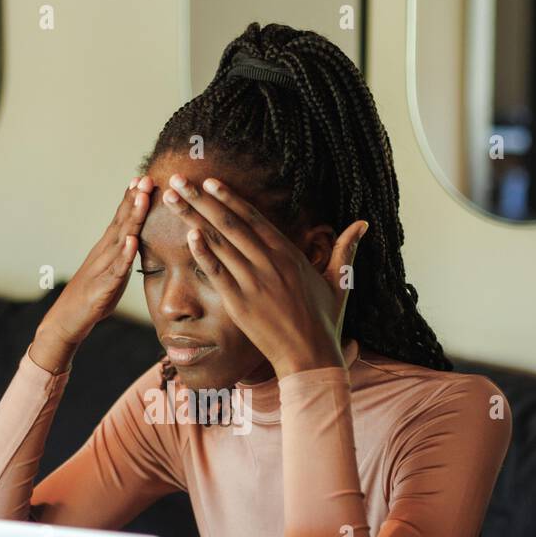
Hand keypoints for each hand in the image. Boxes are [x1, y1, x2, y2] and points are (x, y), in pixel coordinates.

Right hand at [31, 176, 153, 373]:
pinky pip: (115, 269)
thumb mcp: (113, 272)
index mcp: (107, 249)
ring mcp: (102, 268)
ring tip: (141, 199)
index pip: (121, 219)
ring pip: (119, 239)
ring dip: (131, 218)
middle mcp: (103, 253)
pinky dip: (123, 254)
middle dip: (134, 199)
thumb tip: (135, 241)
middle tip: (146, 178)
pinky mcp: (103, 287)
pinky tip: (131, 241)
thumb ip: (123, 255)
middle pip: (121, 222)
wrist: (68, 320)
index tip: (143, 178)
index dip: (132, 199)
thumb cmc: (92, 297)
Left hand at [160, 173, 366, 376]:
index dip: (229, 198)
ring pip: (219, 243)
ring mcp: (253, 282)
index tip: (209, 182)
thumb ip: (344, 249)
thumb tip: (363, 223)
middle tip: (178, 179)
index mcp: (289, 254)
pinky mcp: (240, 303)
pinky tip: (189, 235)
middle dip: (200, 200)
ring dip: (193, 218)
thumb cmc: (324, 322)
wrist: (311, 357)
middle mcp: (269, 263)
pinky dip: (204, 254)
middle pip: (229, 224)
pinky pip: (219, 273)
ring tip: (172, 199)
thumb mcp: (339, 281)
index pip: (253, 218)